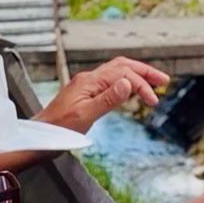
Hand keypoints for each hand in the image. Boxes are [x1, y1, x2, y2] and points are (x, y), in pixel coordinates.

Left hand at [37, 58, 170, 134]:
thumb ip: (107, 100)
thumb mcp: (85, 117)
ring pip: (116, 71)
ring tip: (153, 82)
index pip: (122, 75)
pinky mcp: (85, 94)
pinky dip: (125, 82)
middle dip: (144, 71)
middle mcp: (88, 79)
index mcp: (89, 82)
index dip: (141, 85)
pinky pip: (109, 81)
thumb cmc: (58, 130)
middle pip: (121, 66)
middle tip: (164, 80)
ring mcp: (86, 85)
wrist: (39, 137)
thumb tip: (127, 83)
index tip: (154, 100)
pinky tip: (130, 90)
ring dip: (136, 75)